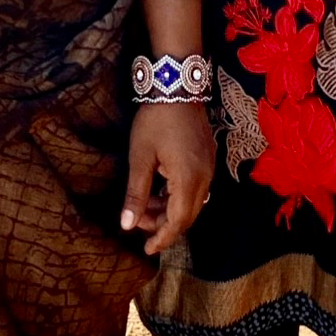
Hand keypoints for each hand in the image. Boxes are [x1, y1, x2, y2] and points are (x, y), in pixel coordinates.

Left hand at [121, 102, 214, 255]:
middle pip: (187, 215)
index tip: (146, 249)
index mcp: (188, 181)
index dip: (162, 238)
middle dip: (163, 224)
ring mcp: (209, 167)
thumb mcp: (140, 157)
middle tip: (138, 222)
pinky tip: (160, 188)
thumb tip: (126, 226)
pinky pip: (196, 187)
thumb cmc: (155, 120)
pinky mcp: (208, 157)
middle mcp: (205, 178)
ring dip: (170, 209)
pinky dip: (178, 194)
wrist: (177, 86)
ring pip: (192, 202)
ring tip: (145, 204)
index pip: (178, 222)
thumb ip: (136, 194)